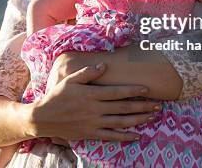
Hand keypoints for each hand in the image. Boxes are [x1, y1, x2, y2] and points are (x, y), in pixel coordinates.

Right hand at [29, 63, 160, 141]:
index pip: (116, 92)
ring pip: (121, 122)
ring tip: (152, 117)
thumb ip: (87, 73)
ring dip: (138, 120)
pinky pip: (111, 136)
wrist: (43, 118)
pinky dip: (125, 136)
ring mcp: (94, 123)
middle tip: (157, 105)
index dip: (133, 90)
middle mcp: (94, 109)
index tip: (147, 89)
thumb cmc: (57, 96)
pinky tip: (137, 135)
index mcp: (90, 94)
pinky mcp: (91, 133)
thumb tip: (104, 65)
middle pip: (123, 107)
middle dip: (142, 106)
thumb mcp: (70, 80)